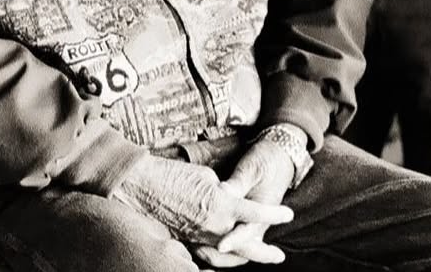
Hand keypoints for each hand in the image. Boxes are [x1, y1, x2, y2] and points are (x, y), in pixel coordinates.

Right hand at [111, 153, 291, 256]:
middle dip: (264, 253)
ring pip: (229, 255)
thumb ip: (223, 191)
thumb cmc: (173, 174)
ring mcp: (200, 237)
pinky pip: (210, 254)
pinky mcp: (188, 241)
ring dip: (244, 257)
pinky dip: (222, 256)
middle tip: (279, 255)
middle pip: (247, 247)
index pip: (255, 214)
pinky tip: (228, 256)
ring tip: (256, 257)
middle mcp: (214, 227)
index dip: (273, 215)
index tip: (288, 214)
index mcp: (222, 205)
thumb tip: (229, 199)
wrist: (142, 185)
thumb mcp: (206, 177)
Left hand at [195, 131, 300, 266]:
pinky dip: (219, 239)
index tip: (220, 246)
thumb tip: (222, 192)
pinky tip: (201, 235)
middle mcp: (258, 223)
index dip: (233, 240)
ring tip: (197, 244)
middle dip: (220, 251)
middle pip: (241, 249)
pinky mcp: (245, 221)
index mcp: (263, 212)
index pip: (248, 233)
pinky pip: (233, 236)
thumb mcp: (252, 169)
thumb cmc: (265, 161)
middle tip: (198, 247)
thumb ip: (237, 184)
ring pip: (237, 247)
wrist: (279, 157)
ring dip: (219, 249)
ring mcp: (252, 224)